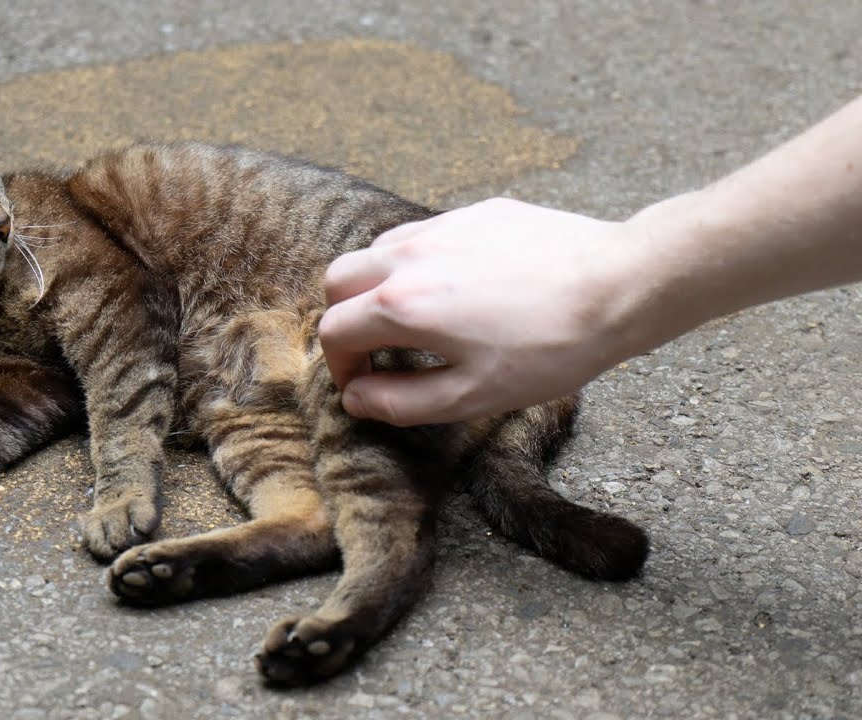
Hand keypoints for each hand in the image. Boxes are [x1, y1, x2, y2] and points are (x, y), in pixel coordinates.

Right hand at [320, 198, 642, 424]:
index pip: (335, 331)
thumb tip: (357, 399)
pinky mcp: (477, 212)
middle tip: (373, 352)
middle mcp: (410, 256)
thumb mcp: (473, 395)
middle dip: (344, 318)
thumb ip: (402, 402)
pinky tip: (456, 289)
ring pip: (378, 250)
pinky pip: (424, 234)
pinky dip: (416, 263)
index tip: (362, 386)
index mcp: (402, 304)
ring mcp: (443, 227)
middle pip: (339, 279)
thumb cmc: (551, 348)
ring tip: (411, 319)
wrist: (619, 285)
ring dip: (375, 286)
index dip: (339, 367)